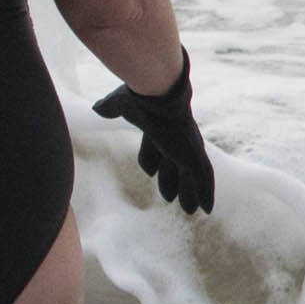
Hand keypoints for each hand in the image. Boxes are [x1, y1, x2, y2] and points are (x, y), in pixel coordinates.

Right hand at [98, 72, 215, 214]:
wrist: (157, 93)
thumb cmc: (139, 97)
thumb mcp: (119, 104)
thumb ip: (109, 108)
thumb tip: (97, 108)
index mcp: (160, 125)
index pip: (156, 147)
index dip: (151, 160)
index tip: (148, 172)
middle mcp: (177, 137)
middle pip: (175, 164)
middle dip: (172, 180)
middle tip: (168, 198)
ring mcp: (188, 147)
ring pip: (192, 175)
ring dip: (190, 192)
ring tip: (189, 211)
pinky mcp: (192, 156)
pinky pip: (202, 178)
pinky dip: (205, 193)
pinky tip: (207, 209)